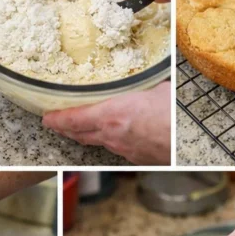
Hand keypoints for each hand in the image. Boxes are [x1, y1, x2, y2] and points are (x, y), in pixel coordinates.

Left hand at [42, 82, 170, 163]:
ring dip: (84, 135)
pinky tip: (110, 136)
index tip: (46, 118)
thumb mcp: (158, 89)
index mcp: (112, 114)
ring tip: (78, 129)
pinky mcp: (135, 157)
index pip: (74, 119)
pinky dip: (106, 141)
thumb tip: (145, 78)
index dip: (57, 120)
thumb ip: (143, 86)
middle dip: (65, 130)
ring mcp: (122, 148)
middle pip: (80, 135)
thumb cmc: (174, 117)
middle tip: (56, 124)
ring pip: (96, 142)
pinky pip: (114, 148)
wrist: (188, 146)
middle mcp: (112, 134)